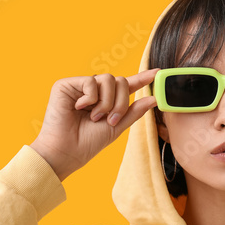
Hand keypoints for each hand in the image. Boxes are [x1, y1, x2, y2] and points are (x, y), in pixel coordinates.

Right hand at [30, 69, 158, 180]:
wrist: (67, 152)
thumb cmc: (88, 142)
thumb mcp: (117, 127)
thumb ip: (134, 111)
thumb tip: (154, 98)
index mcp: (107, 100)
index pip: (128, 85)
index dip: (142, 78)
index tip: (158, 72)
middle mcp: (94, 91)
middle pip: (121, 81)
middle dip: (121, 102)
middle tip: (111, 119)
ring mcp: (80, 86)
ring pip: (108, 79)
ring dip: (107, 102)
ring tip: (95, 117)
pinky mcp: (66, 85)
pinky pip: (91, 81)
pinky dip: (90, 98)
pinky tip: (79, 109)